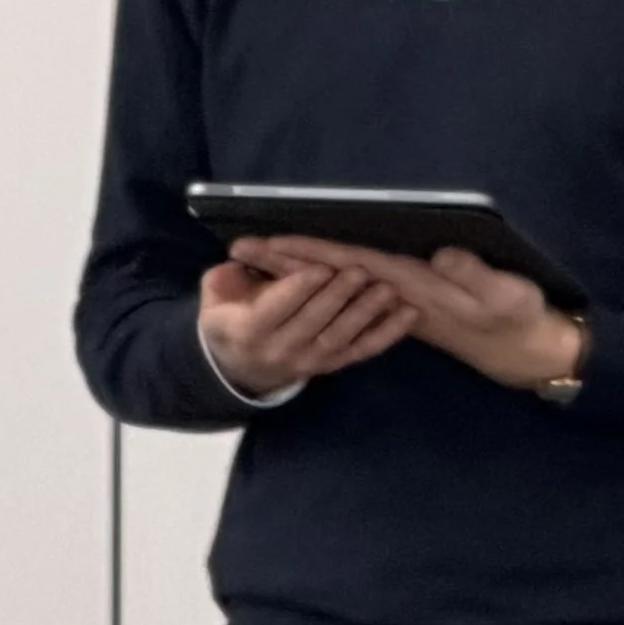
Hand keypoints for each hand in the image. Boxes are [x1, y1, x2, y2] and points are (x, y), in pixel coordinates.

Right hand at [196, 246, 416, 395]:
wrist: (242, 369)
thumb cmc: (231, 320)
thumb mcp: (215, 297)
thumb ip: (225, 277)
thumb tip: (240, 255)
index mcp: (248, 331)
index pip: (273, 310)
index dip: (297, 288)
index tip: (319, 267)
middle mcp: (280, 350)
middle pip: (311, 323)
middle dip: (337, 296)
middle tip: (358, 271)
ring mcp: (310, 362)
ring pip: (339, 338)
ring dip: (365, 314)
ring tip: (385, 290)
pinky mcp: (333, 366)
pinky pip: (361, 351)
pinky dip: (387, 334)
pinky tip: (408, 316)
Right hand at [253, 237, 589, 391]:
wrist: (540, 345)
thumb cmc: (527, 320)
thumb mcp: (508, 298)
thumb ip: (476, 276)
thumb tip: (442, 251)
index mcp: (416, 271)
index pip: (350, 257)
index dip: (307, 250)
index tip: (265, 242)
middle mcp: (405, 274)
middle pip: (336, 260)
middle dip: (289, 254)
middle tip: (241, 249)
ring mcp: (405, 290)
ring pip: (339, 276)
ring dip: (299, 272)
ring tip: (257, 269)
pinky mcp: (409, 306)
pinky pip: (354, 297)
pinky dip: (327, 292)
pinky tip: (307, 294)